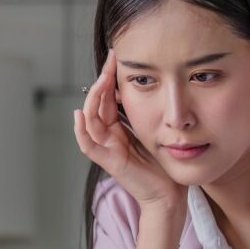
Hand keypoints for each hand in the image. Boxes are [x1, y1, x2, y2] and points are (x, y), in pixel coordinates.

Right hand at [73, 48, 185, 210]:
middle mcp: (109, 136)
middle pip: (97, 104)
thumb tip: (145, 85)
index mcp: (118, 128)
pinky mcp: (109, 162)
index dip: (109, 77)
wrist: (170, 193)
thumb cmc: (164, 164)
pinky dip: (80, 130)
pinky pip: (88, 145)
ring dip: (93, 98)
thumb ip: (145, 112)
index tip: (116, 55)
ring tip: (101, 80)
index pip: (107, 97)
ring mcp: (107, 149)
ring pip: (90, 120)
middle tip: (110, 60)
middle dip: (102, 80)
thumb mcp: (154, 129)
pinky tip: (79, 114)